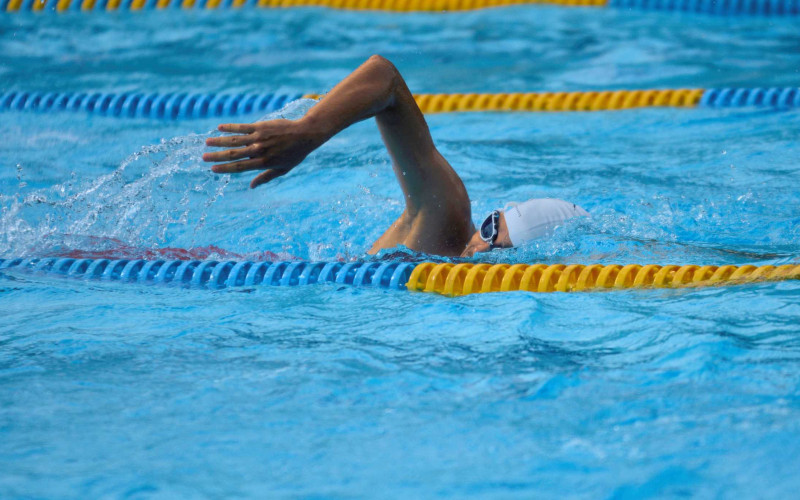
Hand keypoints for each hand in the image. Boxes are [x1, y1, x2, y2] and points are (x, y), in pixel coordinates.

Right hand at [203, 118, 322, 188]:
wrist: (305, 134)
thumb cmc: (295, 154)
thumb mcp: (283, 169)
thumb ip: (265, 177)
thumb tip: (251, 186)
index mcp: (263, 163)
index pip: (240, 167)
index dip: (225, 168)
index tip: (213, 169)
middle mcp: (259, 151)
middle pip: (234, 154)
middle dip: (217, 156)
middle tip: (203, 157)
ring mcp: (259, 138)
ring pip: (235, 140)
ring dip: (219, 141)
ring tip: (207, 142)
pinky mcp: (260, 126)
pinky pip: (242, 127)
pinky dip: (230, 127)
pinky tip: (219, 128)